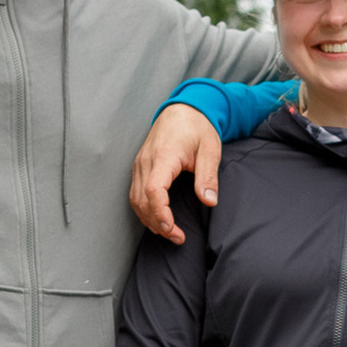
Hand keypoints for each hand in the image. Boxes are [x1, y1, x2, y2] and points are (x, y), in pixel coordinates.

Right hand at [131, 105, 223, 240]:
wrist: (183, 109)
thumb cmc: (198, 127)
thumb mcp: (210, 149)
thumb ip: (208, 176)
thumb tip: (209, 201)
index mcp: (164, 156)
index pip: (153, 190)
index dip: (160, 213)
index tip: (173, 229)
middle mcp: (146, 161)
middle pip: (142, 200)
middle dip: (157, 223)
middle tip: (178, 238)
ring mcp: (140, 163)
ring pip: (135, 199)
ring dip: (149, 219)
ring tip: (170, 233)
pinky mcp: (140, 166)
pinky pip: (135, 193)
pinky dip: (144, 209)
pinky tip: (158, 219)